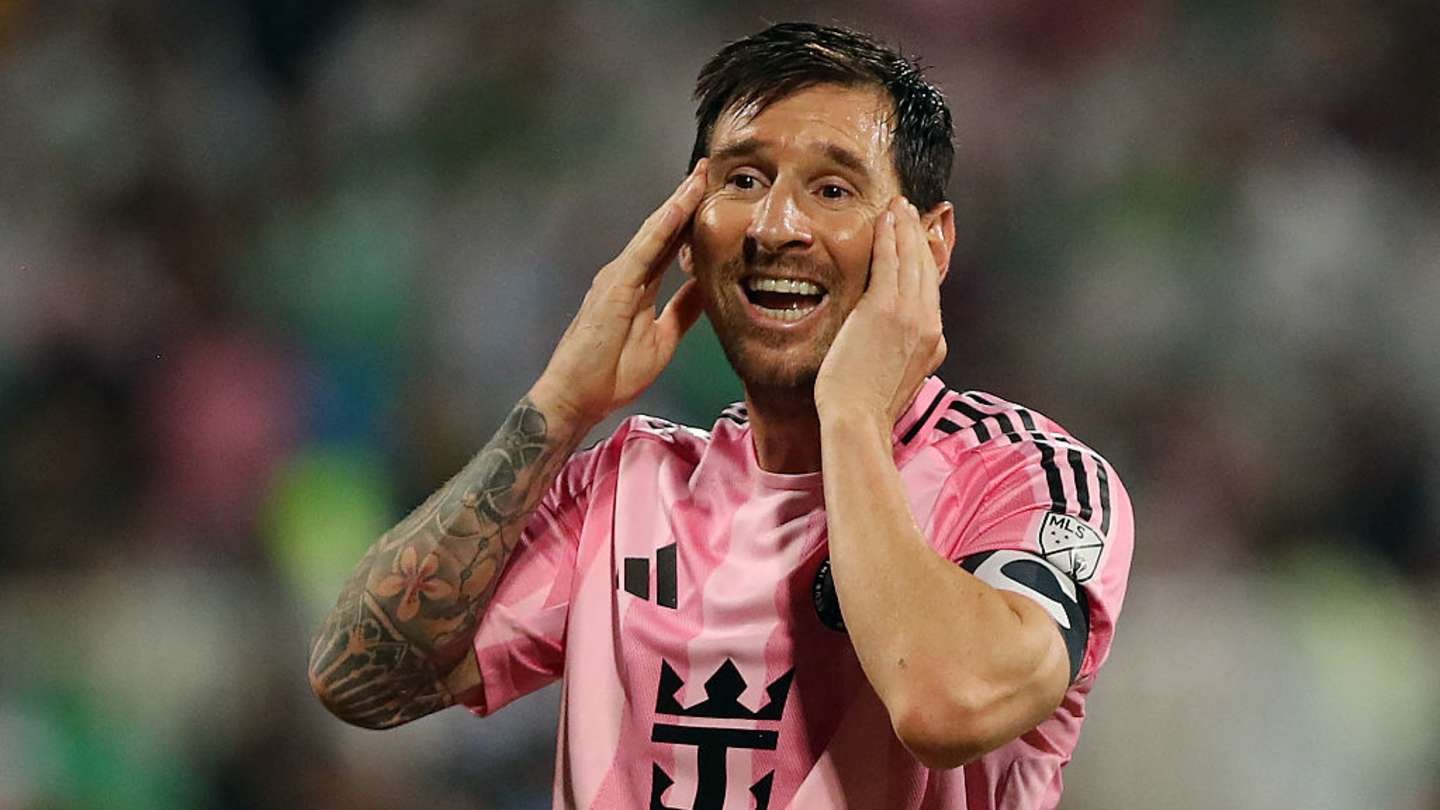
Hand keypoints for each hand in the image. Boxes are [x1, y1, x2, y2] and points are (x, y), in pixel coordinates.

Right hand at [531, 160, 709, 429]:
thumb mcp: (662, 339)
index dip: (690, 219)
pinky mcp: (614, 287)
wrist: (577, 397)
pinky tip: (680, 208)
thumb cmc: (611, 374)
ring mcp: (617, 277)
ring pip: (654, 232)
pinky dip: (663, 227)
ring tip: (700, 176)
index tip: (713, 194)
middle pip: (662, 229)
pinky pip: (643, 251)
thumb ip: (682, 311)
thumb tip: (707, 290)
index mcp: (638, 285)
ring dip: (678, 203)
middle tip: (708, 169)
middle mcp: (626, 273)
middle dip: (686, 199)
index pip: (669, 244)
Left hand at [814, 196, 946, 431]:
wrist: (858, 420)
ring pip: (913, 260)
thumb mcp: (898, 381)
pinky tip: (886, 218)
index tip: (921, 243)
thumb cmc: (866, 409)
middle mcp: (930, 325)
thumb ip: (904, 357)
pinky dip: (890, 235)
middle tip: (913, 213)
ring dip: (907, 228)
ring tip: (900, 207)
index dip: (927, 262)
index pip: (932, 293)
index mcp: (934, 344)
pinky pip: (890, 261)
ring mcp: (911, 315)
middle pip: (928, 270)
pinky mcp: (885, 308)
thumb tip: (895, 347)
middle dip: (920, 237)